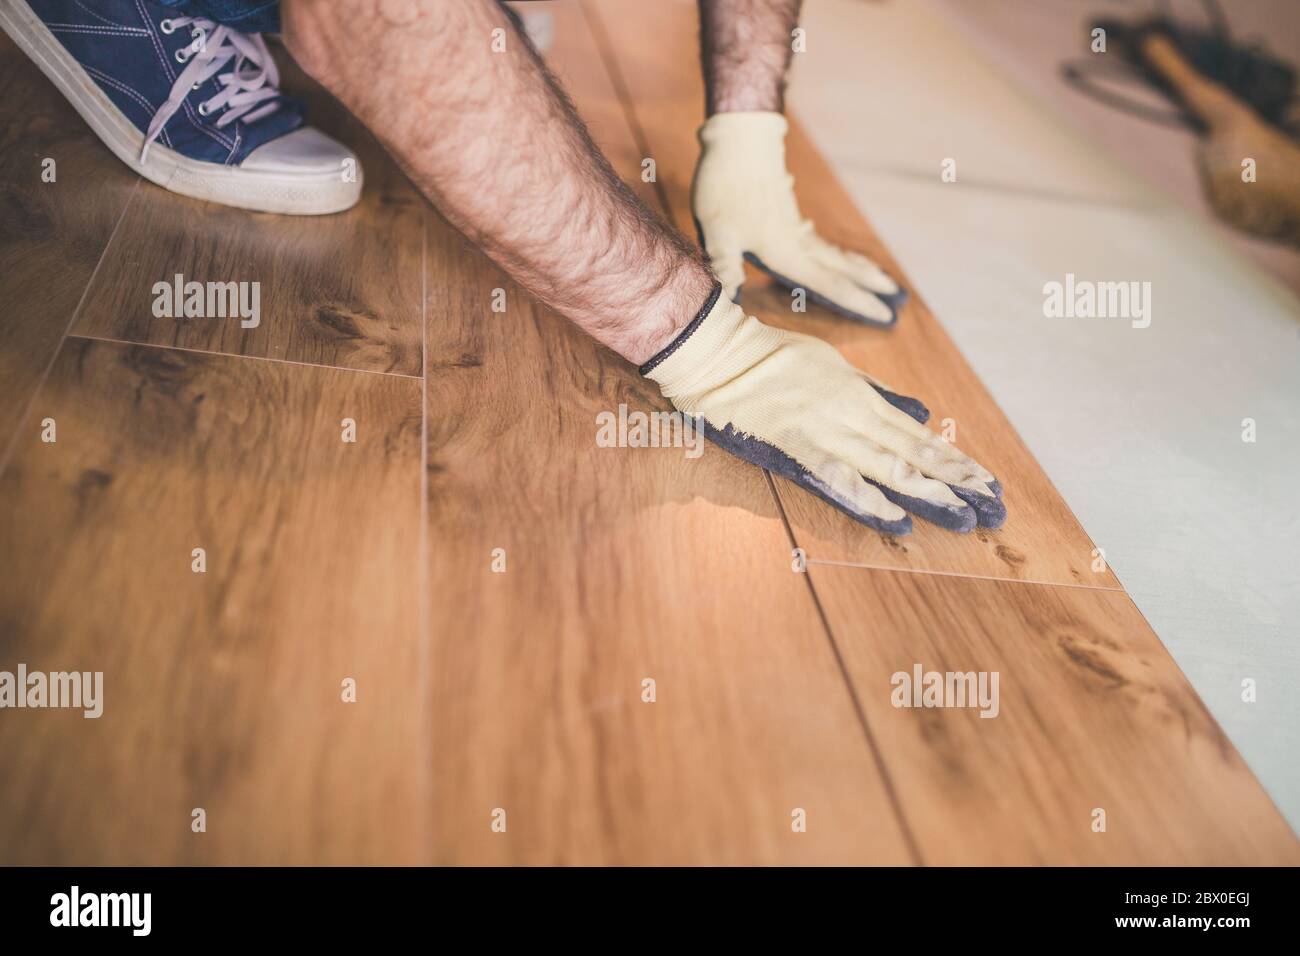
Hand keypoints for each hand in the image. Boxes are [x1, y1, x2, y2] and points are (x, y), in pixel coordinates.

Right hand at [642, 289, 1004, 533]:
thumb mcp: (836, 367)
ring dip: (928, 492)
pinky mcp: (794, 445)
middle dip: (955, 481)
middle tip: (994, 509)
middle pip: (913, 454)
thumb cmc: (772, 357)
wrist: (721, 353)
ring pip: (886, 466)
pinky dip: (866, 498)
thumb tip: (919, 413)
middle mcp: (853, 415)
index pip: (919, 436)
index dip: (954, 460)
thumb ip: (877, 393)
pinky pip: (836, 476)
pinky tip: (895, 519)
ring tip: (963, 516)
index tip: (987, 482)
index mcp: (862, 398)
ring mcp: (826, 431)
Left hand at [691, 111, 906, 325]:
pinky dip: (835, 252)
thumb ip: (725, 268)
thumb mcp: (717, 232)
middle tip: (897, 299)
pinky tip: (834, 254)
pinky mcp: (787, 213)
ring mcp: (795, 225)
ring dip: (856, 268)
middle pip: (840, 269)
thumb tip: (727, 303)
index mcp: (785, 252)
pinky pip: (819, 241)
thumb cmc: (726, 186)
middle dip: (867, 285)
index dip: (857, 302)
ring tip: (878, 277)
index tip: (885, 316)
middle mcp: (797, 241)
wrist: (741, 137)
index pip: (829, 285)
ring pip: (833, 253)